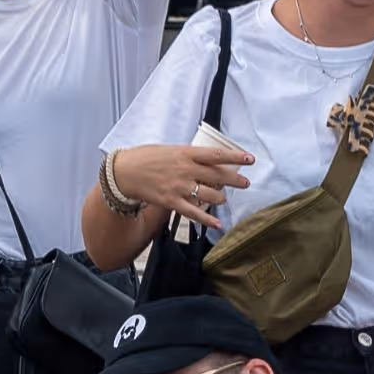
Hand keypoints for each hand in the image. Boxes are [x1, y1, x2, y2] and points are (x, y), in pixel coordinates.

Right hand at [112, 141, 248, 226]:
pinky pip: (194, 213)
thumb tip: (207, 160)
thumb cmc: (145, 158)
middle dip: (235, 180)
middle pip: (218, 176)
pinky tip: (218, 224)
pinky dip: (208, 220)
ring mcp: (179, 187)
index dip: (236, 157)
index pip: (216, 155)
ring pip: (210, 195)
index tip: (250, 159)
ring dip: (221, 198)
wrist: (124, 172)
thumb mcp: (170, 150)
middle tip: (245, 183)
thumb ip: (188, 156)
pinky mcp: (172, 202)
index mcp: (185, 153)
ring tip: (223, 198)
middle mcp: (185, 170)